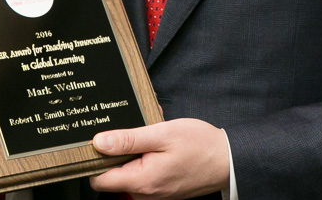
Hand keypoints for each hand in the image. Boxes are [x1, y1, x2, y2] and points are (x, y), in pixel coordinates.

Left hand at [89, 118, 229, 198]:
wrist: (229, 160)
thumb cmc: (200, 146)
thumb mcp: (162, 134)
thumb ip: (128, 140)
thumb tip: (99, 142)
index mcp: (141, 181)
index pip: (98, 180)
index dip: (92, 160)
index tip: (94, 140)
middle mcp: (145, 192)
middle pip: (111, 175)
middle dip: (115, 151)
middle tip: (129, 130)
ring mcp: (154, 192)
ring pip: (127, 172)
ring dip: (132, 151)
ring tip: (147, 133)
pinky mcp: (161, 188)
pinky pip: (142, 173)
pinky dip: (144, 156)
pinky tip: (155, 141)